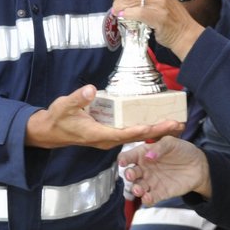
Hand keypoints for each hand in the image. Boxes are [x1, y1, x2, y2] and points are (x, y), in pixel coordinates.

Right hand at [26, 85, 183, 149]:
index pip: (127, 133)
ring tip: (175, 124)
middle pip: (138, 136)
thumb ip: (78, 98)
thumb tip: (90, 90)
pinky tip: (157, 122)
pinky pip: (132, 132)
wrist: (50, 131)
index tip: (161, 126)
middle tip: (179, 125)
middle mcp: (108, 139)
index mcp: (99, 134)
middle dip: (159, 131)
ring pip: (137, 136)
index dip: (145, 130)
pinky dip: (146, 128)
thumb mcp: (64, 106)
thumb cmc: (58, 119)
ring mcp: (110, 138)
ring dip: (156, 130)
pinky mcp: (110, 134)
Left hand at [113, 0, 202, 58]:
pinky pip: (132, 12)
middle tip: (117, 1)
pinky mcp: (156, 16)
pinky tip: (123, 16)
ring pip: (126, 0)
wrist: (183, 31)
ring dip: (117, 7)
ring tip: (118, 10)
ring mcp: (158, 1)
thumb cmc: (167, 11)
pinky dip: (124, 15)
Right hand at [118, 136, 210, 204]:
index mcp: (143, 154)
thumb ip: (159, 148)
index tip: (123, 162)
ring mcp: (151, 182)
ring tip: (138, 189)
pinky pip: (150, 198)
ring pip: (138, 187)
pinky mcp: (160, 193)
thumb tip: (148, 156)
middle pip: (131, 173)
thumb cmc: (182, 150)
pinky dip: (147, 200)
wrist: (198, 165)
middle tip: (131, 174)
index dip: (124, 159)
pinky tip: (148, 198)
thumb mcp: (172, 142)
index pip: (129, 156)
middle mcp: (144, 169)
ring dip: (136, 189)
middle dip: (129, 175)